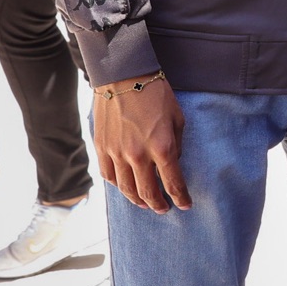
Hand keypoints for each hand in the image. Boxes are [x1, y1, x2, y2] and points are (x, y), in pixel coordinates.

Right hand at [93, 76, 189, 212]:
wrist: (123, 76)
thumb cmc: (156, 94)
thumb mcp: (177, 118)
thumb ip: (176, 145)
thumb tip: (172, 164)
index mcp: (161, 147)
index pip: (172, 183)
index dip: (180, 197)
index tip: (185, 205)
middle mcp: (137, 155)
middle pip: (147, 192)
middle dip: (158, 204)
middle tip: (164, 209)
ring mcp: (116, 153)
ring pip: (125, 188)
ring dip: (136, 200)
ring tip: (145, 203)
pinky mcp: (101, 148)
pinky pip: (108, 175)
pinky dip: (117, 185)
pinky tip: (125, 186)